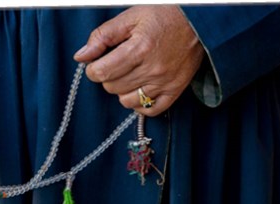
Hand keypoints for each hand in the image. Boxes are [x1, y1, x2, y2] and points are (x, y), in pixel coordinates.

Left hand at [74, 5, 203, 115]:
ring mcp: (164, 83)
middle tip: (116, 64)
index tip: (96, 63)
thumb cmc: (162, 16)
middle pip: (112, 87)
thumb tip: (81, 56)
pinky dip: (140, 104)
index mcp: (139, 49)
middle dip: (108, 77)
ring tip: (128, 76)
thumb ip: (102, 36)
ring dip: (122, 90)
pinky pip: (150, 110)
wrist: (199, 22)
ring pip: (127, 101)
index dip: (93, 69)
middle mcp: (152, 69)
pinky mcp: (175, 91)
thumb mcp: (130, 17)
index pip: (102, 72)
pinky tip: (138, 90)